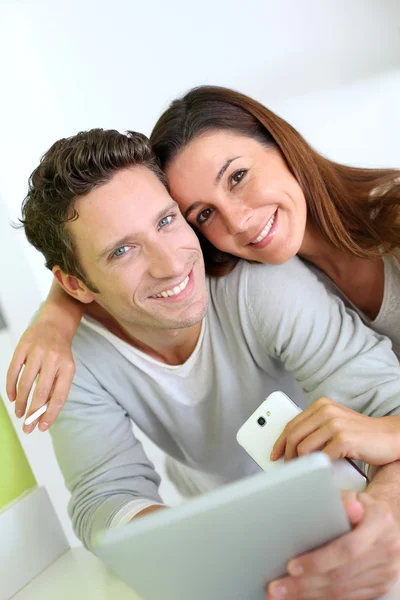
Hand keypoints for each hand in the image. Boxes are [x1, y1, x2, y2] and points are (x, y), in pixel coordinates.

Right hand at [6, 317, 75, 432]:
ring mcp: (37, 352)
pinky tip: (12, 397)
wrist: (56, 323)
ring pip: (26, 383)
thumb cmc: (61, 352)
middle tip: (27, 428)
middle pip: (41, 392)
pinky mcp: (23, 346)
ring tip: (19, 413)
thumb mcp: (66, 368)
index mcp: (68, 367)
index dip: (50, 414)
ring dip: (21, 402)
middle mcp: (53, 359)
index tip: (42, 427)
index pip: (59, 396)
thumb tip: (44, 414)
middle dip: (33, 413)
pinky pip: (13, 370)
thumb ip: (57, 388)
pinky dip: (11, 386)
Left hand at [266, 491, 399, 599]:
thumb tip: (330, 501)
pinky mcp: (379, 586)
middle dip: (305, 583)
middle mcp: (385, 550)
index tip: (292, 566)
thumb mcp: (352, 496)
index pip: (347, 548)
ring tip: (284, 594)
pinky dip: (322, 599)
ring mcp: (384, 572)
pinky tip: (303, 596)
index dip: (318, 560)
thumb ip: (338, 500)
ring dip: (310, 595)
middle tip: (278, 587)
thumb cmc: (362, 507)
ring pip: (343, 592)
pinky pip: (348, 598)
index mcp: (378, 523)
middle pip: (341, 575)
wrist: (387, 523)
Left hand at [271, 397, 399, 466]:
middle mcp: (326, 411)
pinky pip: (320, 457)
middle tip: (285, 466)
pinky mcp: (343, 439)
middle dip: (285, 453)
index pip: (292, 423)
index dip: (280, 440)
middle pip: (293, 434)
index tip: (274, 452)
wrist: (390, 437)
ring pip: (303, 446)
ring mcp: (335, 424)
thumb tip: (292, 445)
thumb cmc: (361, 434)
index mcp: (321, 405)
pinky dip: (315, 467)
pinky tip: (316, 472)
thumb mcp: (335, 423)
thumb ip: (316, 428)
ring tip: (300, 471)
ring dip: (298, 462)